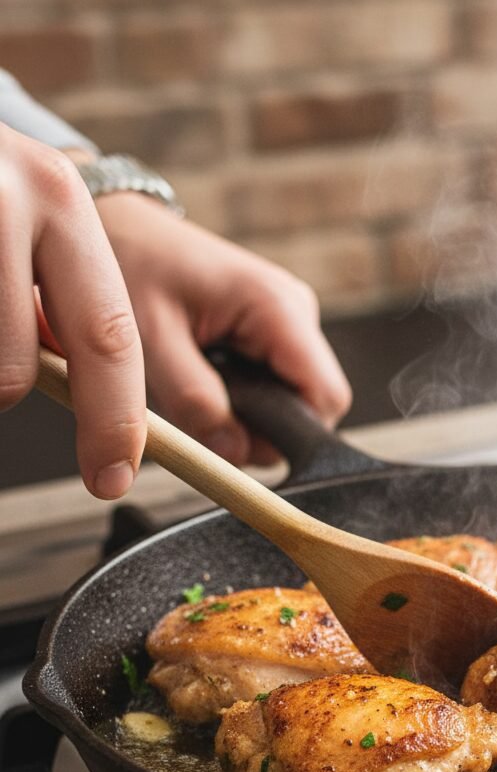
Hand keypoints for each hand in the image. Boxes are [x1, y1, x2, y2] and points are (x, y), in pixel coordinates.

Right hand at [0, 125, 144, 497]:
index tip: (114, 475)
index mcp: (60, 202)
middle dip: (10, 400)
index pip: (108, 335)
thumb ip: (58, 289)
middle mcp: (9, 201)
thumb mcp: (24, 209)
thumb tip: (76, 385)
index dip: (115, 418)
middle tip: (37, 422)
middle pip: (14, 369)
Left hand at [93, 190, 350, 464]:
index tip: (238, 441)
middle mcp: (297, 313)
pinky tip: (206, 377)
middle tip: (203, 419)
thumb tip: (233, 454)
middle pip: (314, 405)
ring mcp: (289, 322)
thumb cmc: (131, 266)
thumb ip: (195, 400)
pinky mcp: (274, 331)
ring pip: (294, 400)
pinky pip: (277, 384)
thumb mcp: (151, 341)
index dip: (292, 436)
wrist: (118, 226)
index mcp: (279, 308)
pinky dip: (244, 397)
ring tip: (196, 388)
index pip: (327, 398)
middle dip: (263, 429)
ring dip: (250, 414)